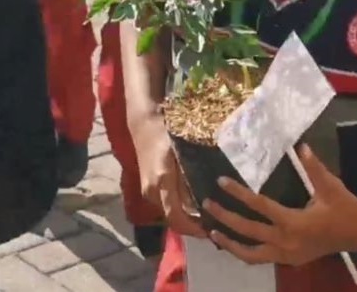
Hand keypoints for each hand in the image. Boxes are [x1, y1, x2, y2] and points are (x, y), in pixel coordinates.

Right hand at [131, 115, 206, 237]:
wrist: (143, 125)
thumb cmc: (166, 135)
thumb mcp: (183, 156)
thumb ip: (190, 180)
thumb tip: (203, 204)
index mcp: (161, 183)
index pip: (176, 217)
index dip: (192, 229)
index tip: (208, 232)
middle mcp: (151, 192)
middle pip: (172, 220)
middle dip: (191, 227)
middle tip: (213, 225)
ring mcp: (148, 191)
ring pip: (169, 213)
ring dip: (185, 219)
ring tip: (207, 216)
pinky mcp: (148, 188)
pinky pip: (165, 205)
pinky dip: (179, 210)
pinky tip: (193, 205)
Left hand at [202, 146, 356, 265]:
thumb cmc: (345, 208)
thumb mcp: (331, 187)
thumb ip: (315, 168)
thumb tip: (302, 146)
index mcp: (295, 223)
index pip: (260, 206)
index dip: (239, 193)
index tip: (221, 182)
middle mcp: (287, 242)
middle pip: (248, 231)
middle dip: (226, 218)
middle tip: (207, 204)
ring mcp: (288, 255)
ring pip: (251, 255)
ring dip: (230, 244)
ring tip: (212, 232)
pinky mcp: (290, 260)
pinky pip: (261, 259)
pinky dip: (245, 252)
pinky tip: (233, 242)